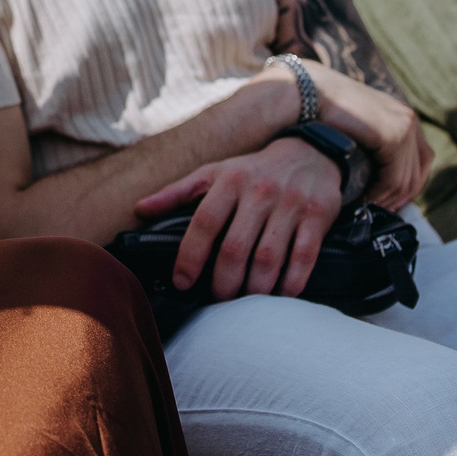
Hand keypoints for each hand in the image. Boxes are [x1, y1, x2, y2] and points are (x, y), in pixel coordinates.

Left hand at [134, 137, 342, 300]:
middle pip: (235, 247)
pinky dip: (291, 282)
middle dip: (223, 281)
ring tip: (245, 302)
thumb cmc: (252, 170)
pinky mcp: (317, 217)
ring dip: (254, 288)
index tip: (182, 282)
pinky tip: (280, 295)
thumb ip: (177, 192)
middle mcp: (259, 191)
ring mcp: (290, 204)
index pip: (204, 222)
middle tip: (218, 299)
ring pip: (268, 257)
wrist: (310, 153)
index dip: (190, 256)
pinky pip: (304, 257)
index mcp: (230, 180)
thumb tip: (139, 210)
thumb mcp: (214, 172)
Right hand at [314, 76, 431, 212]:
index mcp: (403, 116)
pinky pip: (394, 180)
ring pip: (406, 181)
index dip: (405, 187)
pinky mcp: (393, 137)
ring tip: (366, 208)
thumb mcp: (356, 129)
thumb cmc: (321, 112)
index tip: (385, 202)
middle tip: (376, 212)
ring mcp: (404, 127)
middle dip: (399, 198)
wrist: (306, 94)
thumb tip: (379, 177)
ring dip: (386, 200)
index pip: (421, 161)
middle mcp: (409, 119)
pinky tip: (363, 200)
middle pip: (418, 173)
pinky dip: (379, 195)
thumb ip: (372, 145)